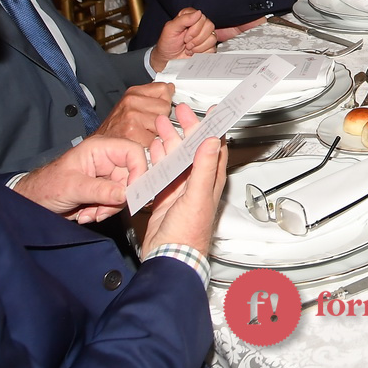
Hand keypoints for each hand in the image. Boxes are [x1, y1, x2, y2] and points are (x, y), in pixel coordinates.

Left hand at [13, 136, 148, 223]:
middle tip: (101, 211)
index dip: (139, 171)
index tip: (133, 193)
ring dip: (109, 208)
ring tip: (88, 213)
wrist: (33, 203)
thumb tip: (126, 194)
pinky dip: (104, 211)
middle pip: (132, 176)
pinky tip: (86, 213)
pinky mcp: (105, 190)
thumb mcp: (72, 188)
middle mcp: (107, 159)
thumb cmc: (45, 187)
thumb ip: (101, 191)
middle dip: (119, 198)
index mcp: (100, 148)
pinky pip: (116, 202)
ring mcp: (107, 175)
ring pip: (125, 192)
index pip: (134, 152)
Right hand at [93, 82, 175, 145]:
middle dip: (160, 118)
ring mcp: (132, 116)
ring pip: (162, 122)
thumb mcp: (131, 103)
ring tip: (143, 132)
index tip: (160, 106)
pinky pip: (155, 137)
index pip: (164, 88)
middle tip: (146, 123)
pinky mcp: (133, 132)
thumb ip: (151, 95)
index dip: (165, 100)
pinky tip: (141, 140)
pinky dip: (150, 143)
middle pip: (165, 106)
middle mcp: (131, 102)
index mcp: (133, 93)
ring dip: (156, 131)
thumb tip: (170, 88)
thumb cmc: (117, 125)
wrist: (101, 144)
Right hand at [142, 105, 227, 257]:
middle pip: (193, 147)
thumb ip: (204, 168)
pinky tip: (153, 148)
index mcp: (211, 179)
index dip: (213, 127)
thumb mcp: (197, 196)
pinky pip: (162, 171)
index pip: (215, 147)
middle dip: (187, 127)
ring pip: (176, 157)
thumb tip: (212, 141)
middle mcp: (197, 181)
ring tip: (162, 123)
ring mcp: (181, 188)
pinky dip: (157, 158)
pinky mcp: (165, 195)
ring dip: (170, 139)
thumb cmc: (188, 234)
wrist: (169, 256)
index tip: (212, 111)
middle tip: (179, 110)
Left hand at [148, 7, 216, 72]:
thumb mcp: (170, 29)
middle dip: (196, 38)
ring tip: (189, 48)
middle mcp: (200, 24)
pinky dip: (201, 53)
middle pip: (209, 26)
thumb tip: (198, 13)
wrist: (169, 59)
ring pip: (212, 38)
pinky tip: (194, 52)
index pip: (201, 17)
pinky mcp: (209, 46)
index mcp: (190, 16)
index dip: (194, 29)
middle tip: (186, 42)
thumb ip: (183, 19)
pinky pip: (212, 48)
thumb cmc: (168, 43)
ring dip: (198, 47)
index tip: (185, 36)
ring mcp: (206, 35)